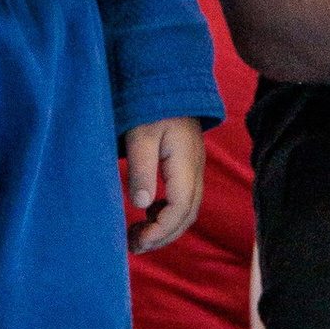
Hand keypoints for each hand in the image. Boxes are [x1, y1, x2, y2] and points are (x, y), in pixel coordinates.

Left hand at [122, 117, 206, 251]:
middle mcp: (196, 171)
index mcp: (185, 164)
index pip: (179, 209)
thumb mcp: (140, 136)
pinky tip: (148, 213)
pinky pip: (184, 200)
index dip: (160, 230)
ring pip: (187, 210)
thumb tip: (140, 205)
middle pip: (187, 216)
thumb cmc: (152, 106)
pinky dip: (167, 214)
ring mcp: (194, 170)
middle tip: (134, 246)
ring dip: (165, 228)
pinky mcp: (188, 168)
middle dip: (162, 236)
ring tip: (138, 236)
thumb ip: (141, 169)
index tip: (137, 240)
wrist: (170, 82)